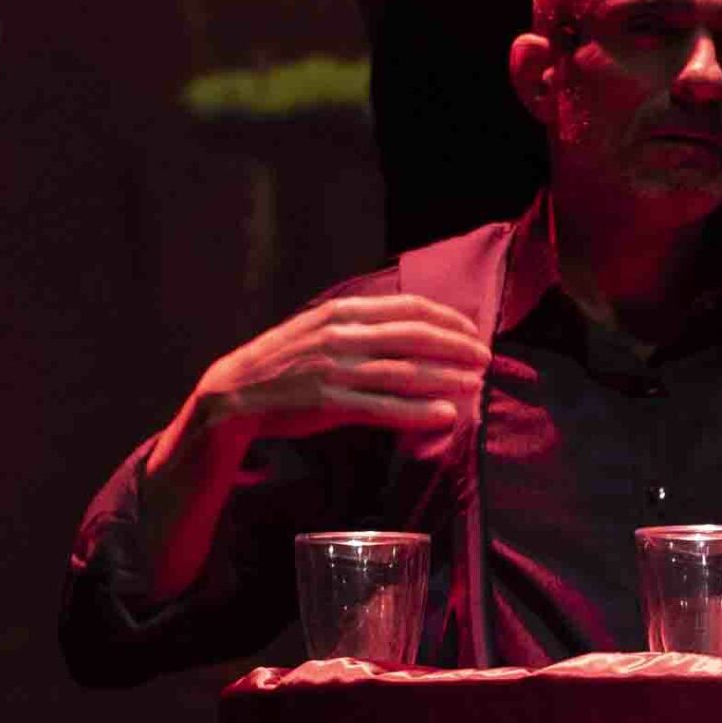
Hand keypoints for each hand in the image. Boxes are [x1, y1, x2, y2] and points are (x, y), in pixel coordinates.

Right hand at [190, 292, 491, 443]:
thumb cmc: (284, 362)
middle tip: (485, 358)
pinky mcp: (330, 403)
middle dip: (456, 347)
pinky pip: (384, 407)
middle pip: (414, 336)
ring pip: (404, 372)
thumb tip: (408, 328)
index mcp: (343, 310)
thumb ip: (359, 325)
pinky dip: (419, 410)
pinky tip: (445, 414)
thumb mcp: (320, 327)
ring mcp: (336, 369)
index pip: (408, 308)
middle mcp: (343, 334)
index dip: (446, 319)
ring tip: (475, 385)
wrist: (235, 392)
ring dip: (446, 379)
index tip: (472, 331)